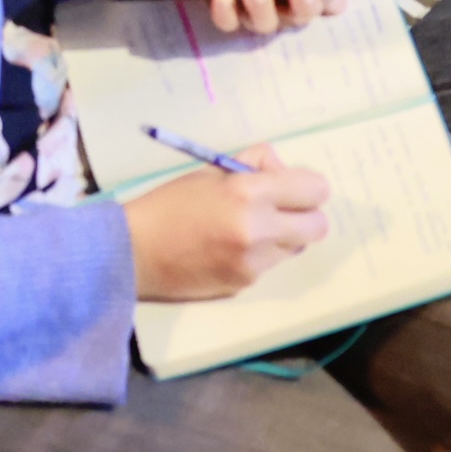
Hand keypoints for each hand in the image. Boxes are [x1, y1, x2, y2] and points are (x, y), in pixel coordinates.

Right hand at [120, 150, 329, 299]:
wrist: (133, 252)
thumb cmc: (167, 205)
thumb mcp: (208, 173)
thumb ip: (251, 167)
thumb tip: (279, 168)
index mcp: (249, 192)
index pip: (314, 189)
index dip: (306, 186)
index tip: (292, 186)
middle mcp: (259, 229)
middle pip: (317, 226)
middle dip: (304, 215)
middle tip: (279, 209)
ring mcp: (254, 262)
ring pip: (294, 247)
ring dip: (281, 236)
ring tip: (246, 229)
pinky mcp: (246, 284)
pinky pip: (268, 265)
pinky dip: (257, 255)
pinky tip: (226, 249)